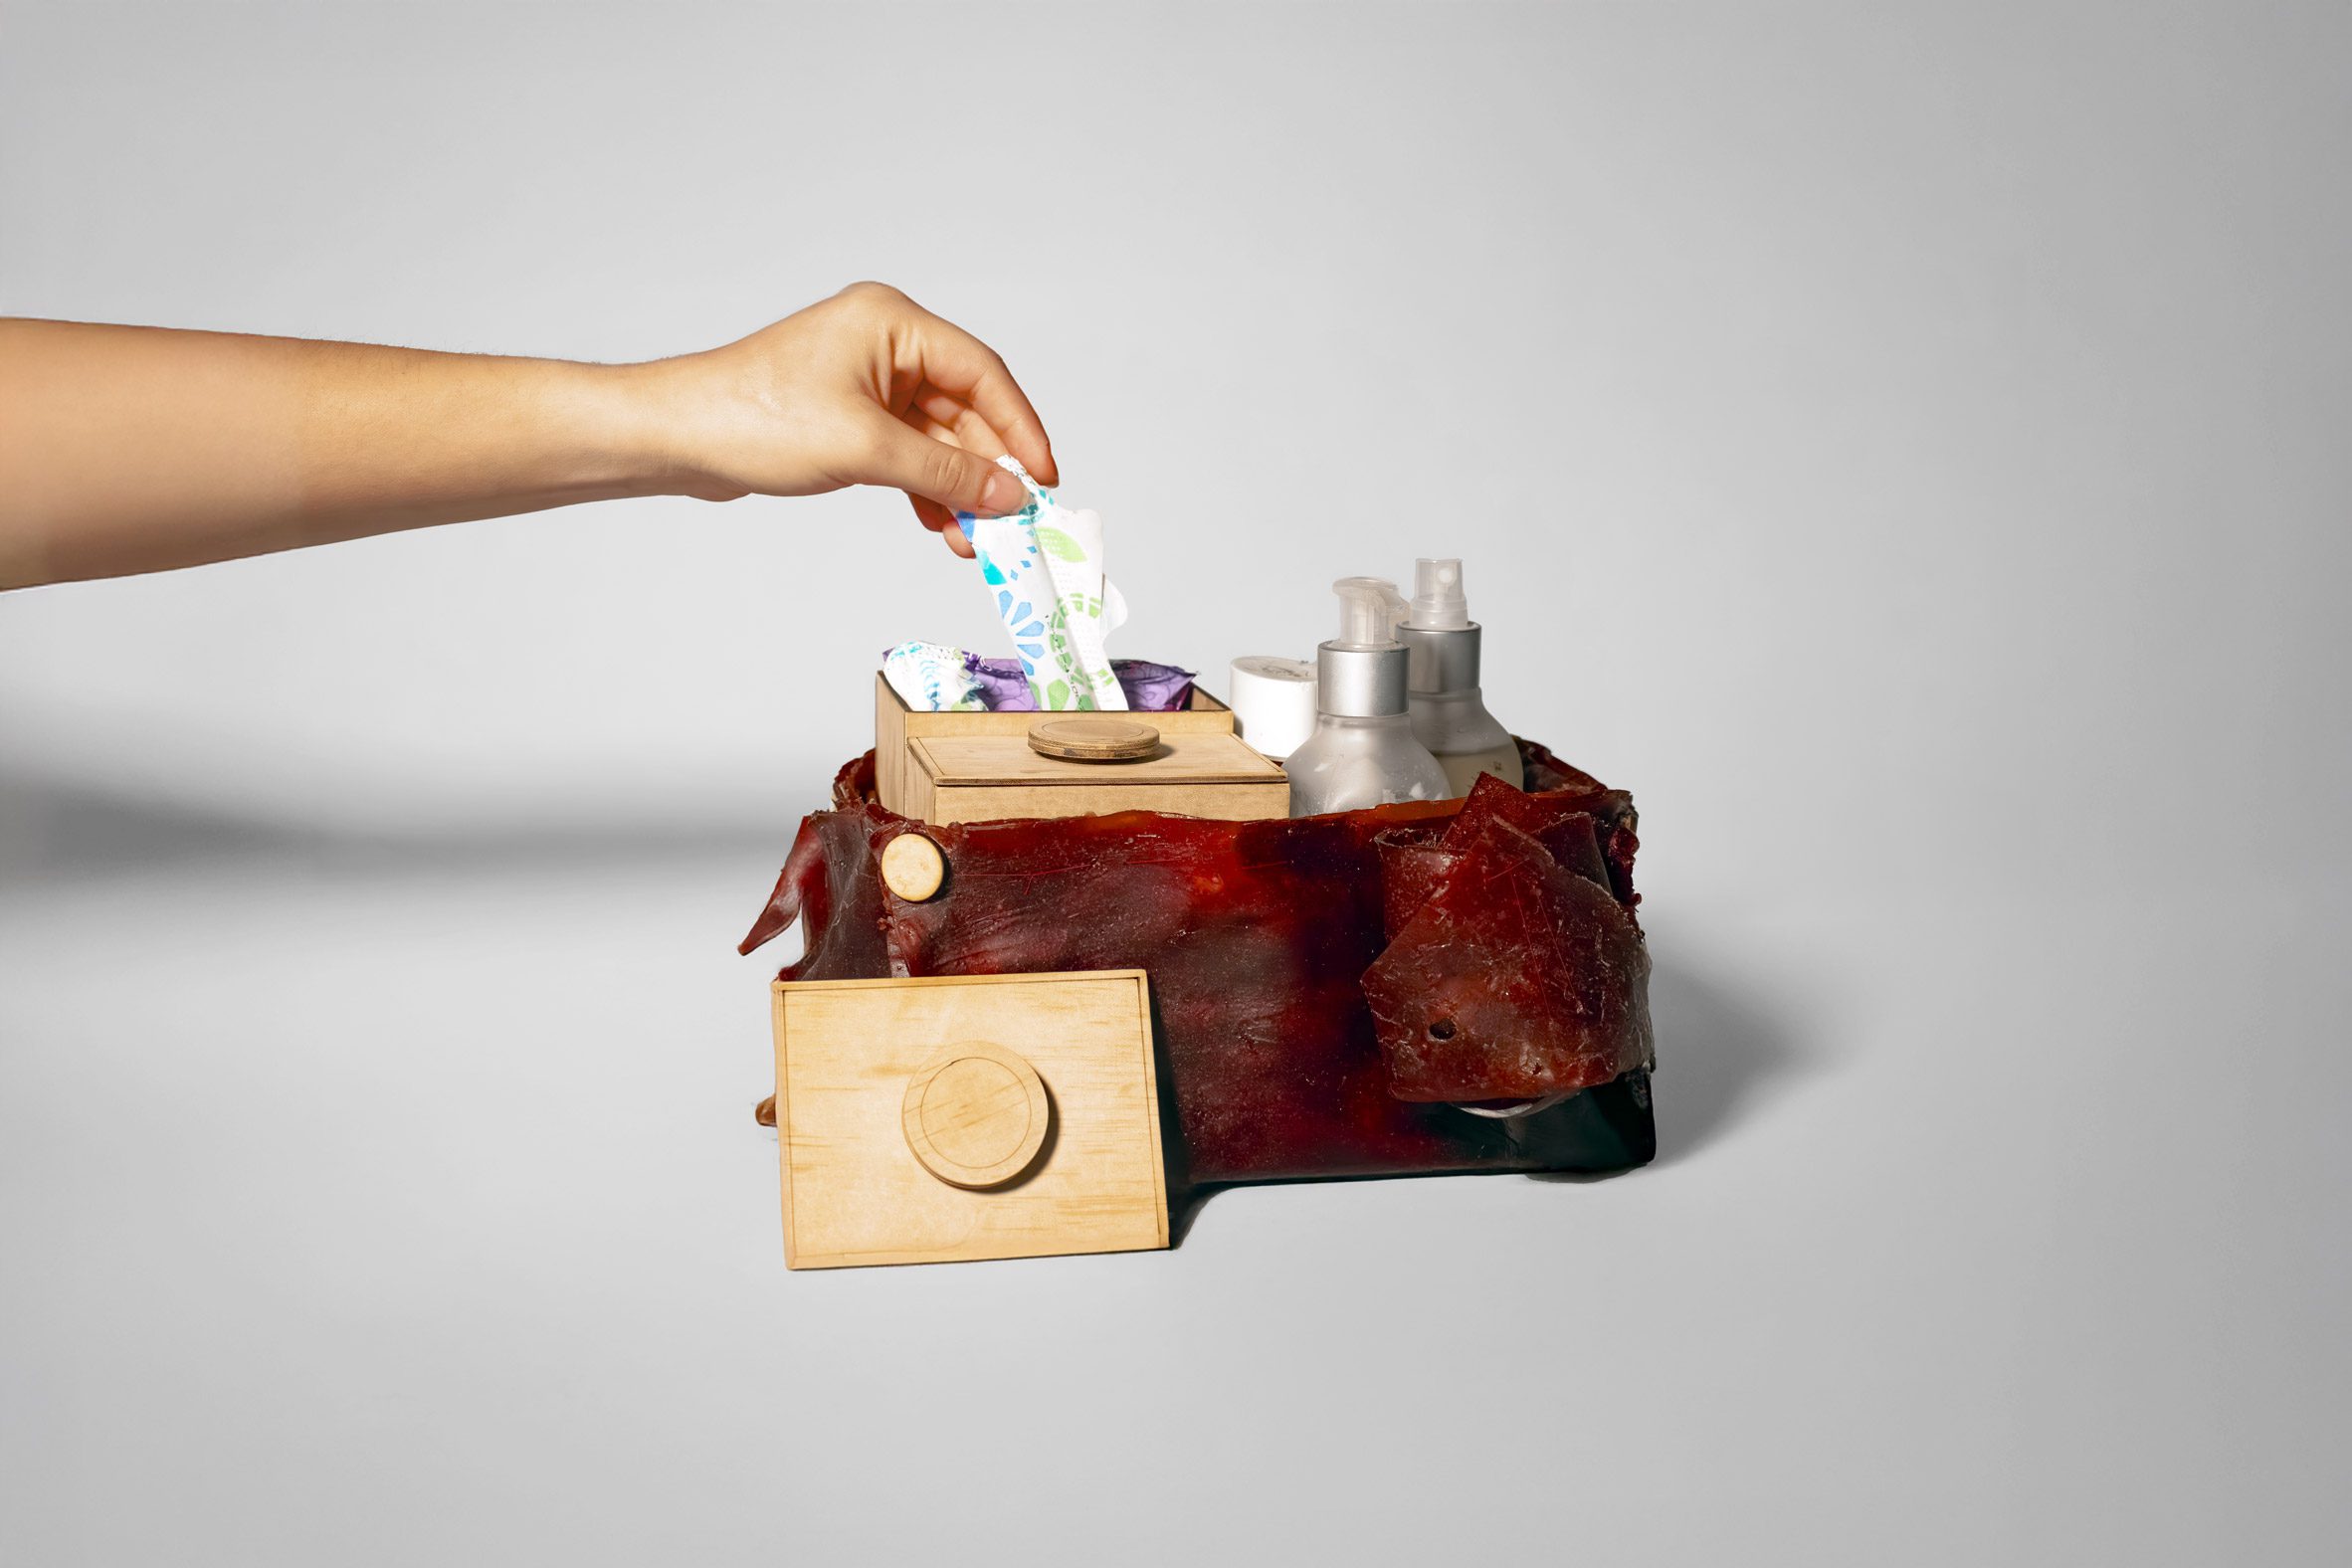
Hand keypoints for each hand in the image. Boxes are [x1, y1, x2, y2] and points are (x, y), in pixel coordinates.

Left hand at [646, 281, 1056, 556]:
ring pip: (937, 438)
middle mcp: (885, 344)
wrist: (679, 437)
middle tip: (1013, 520)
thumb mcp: (867, 449)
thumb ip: (946, 474)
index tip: (1044, 477)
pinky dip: (927, 489)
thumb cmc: (756, 419)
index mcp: (892, 323)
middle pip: (965, 409)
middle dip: (987, 468)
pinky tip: (942, 526)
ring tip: (976, 538)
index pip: (983, 372)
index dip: (1021, 427)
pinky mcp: (849, 417)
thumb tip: (1008, 495)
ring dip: (958, 488)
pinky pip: (908, 453)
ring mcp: (866, 381)